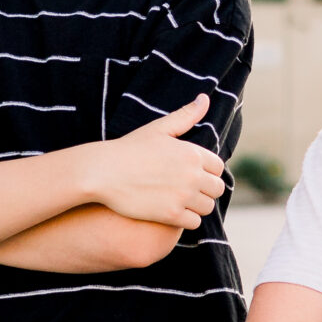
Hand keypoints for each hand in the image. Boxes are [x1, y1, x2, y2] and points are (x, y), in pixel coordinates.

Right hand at [87, 95, 226, 228]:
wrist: (103, 172)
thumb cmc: (129, 148)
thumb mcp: (158, 128)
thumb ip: (185, 115)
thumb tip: (205, 98)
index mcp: (192, 153)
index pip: (218, 167)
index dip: (207, 171)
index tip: (193, 174)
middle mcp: (192, 175)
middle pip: (217, 189)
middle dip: (205, 190)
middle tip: (188, 190)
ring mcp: (182, 196)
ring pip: (207, 207)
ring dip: (197, 206)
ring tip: (181, 201)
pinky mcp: (171, 215)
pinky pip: (194, 223)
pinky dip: (186, 220)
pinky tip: (173, 213)